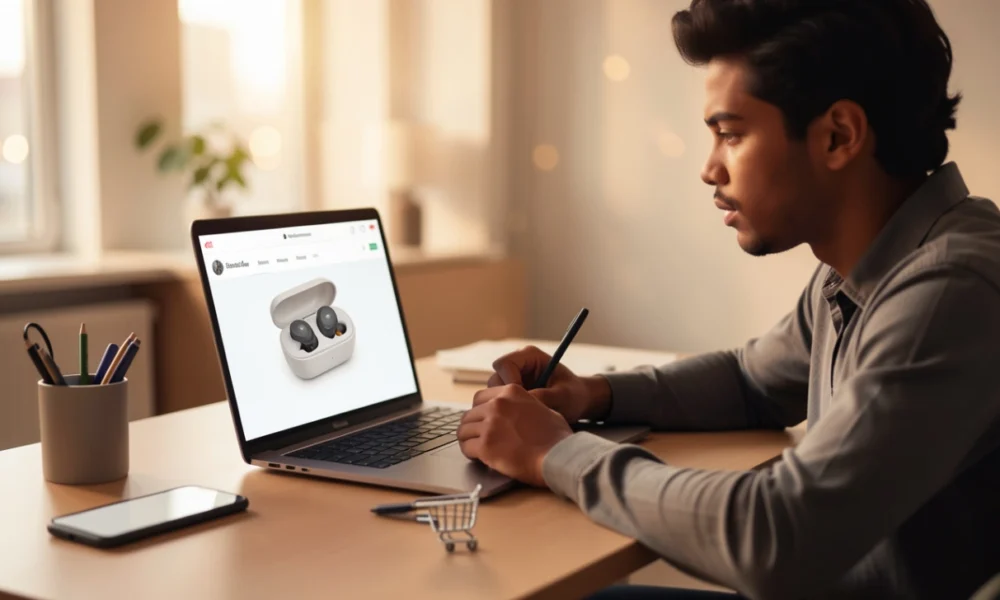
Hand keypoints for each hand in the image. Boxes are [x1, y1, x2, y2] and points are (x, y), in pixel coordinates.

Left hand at [457, 384, 572, 486]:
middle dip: (472, 426)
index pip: (480, 397)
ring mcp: (490, 425)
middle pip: (469, 414)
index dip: (479, 410)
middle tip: (477, 437)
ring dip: (468, 439)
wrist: (558, 457)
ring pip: (464, 430)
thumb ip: (526, 406)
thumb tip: (522, 412)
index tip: (482, 421)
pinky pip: (466, 447)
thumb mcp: (544, 409)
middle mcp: (497, 405)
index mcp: (511, 392)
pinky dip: (469, 453)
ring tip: (474, 449)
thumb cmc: (557, 437)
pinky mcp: (485, 445)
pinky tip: (477, 458)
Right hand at [489, 345, 610, 422]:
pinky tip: (523, 419)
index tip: (524, 399)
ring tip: (525, 415)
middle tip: (523, 411)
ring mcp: (511, 379)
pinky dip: (507, 412)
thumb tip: (523, 402)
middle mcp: (517, 365)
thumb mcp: (564, 396)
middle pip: (495, 379)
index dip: (510, 382)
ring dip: (506, 406)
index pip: (504, 364)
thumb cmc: (574, 395)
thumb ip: (544, 396)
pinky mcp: (509, 394)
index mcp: (529, 356)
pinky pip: (498, 403)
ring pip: (493, 393)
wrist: (578, 402)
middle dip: (506, 397)